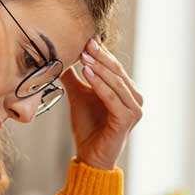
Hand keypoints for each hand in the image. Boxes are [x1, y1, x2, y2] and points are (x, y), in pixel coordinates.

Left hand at [61, 37, 143, 170]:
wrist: (91, 156)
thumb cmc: (88, 127)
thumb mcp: (79, 96)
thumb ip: (74, 77)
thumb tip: (60, 56)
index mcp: (126, 90)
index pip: (114, 66)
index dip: (100, 52)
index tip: (85, 38)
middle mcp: (134, 97)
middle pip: (117, 71)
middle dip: (100, 56)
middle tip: (85, 43)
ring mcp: (134, 109)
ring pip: (116, 82)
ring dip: (100, 68)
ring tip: (84, 57)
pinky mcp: (127, 119)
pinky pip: (112, 98)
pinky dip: (100, 85)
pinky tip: (87, 74)